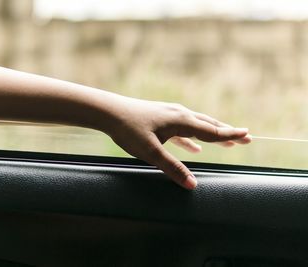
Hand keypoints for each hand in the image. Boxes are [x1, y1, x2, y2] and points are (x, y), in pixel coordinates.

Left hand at [106, 98, 250, 189]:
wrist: (109, 111)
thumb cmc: (129, 130)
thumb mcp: (151, 152)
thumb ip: (172, 168)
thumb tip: (192, 184)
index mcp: (181, 121)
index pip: (211, 131)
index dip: (230, 136)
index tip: (248, 136)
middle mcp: (179, 115)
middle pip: (209, 125)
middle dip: (227, 133)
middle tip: (246, 137)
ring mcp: (170, 115)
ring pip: (197, 125)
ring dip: (212, 134)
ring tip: (225, 142)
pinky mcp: (161, 118)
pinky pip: (182, 130)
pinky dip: (192, 139)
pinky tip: (194, 148)